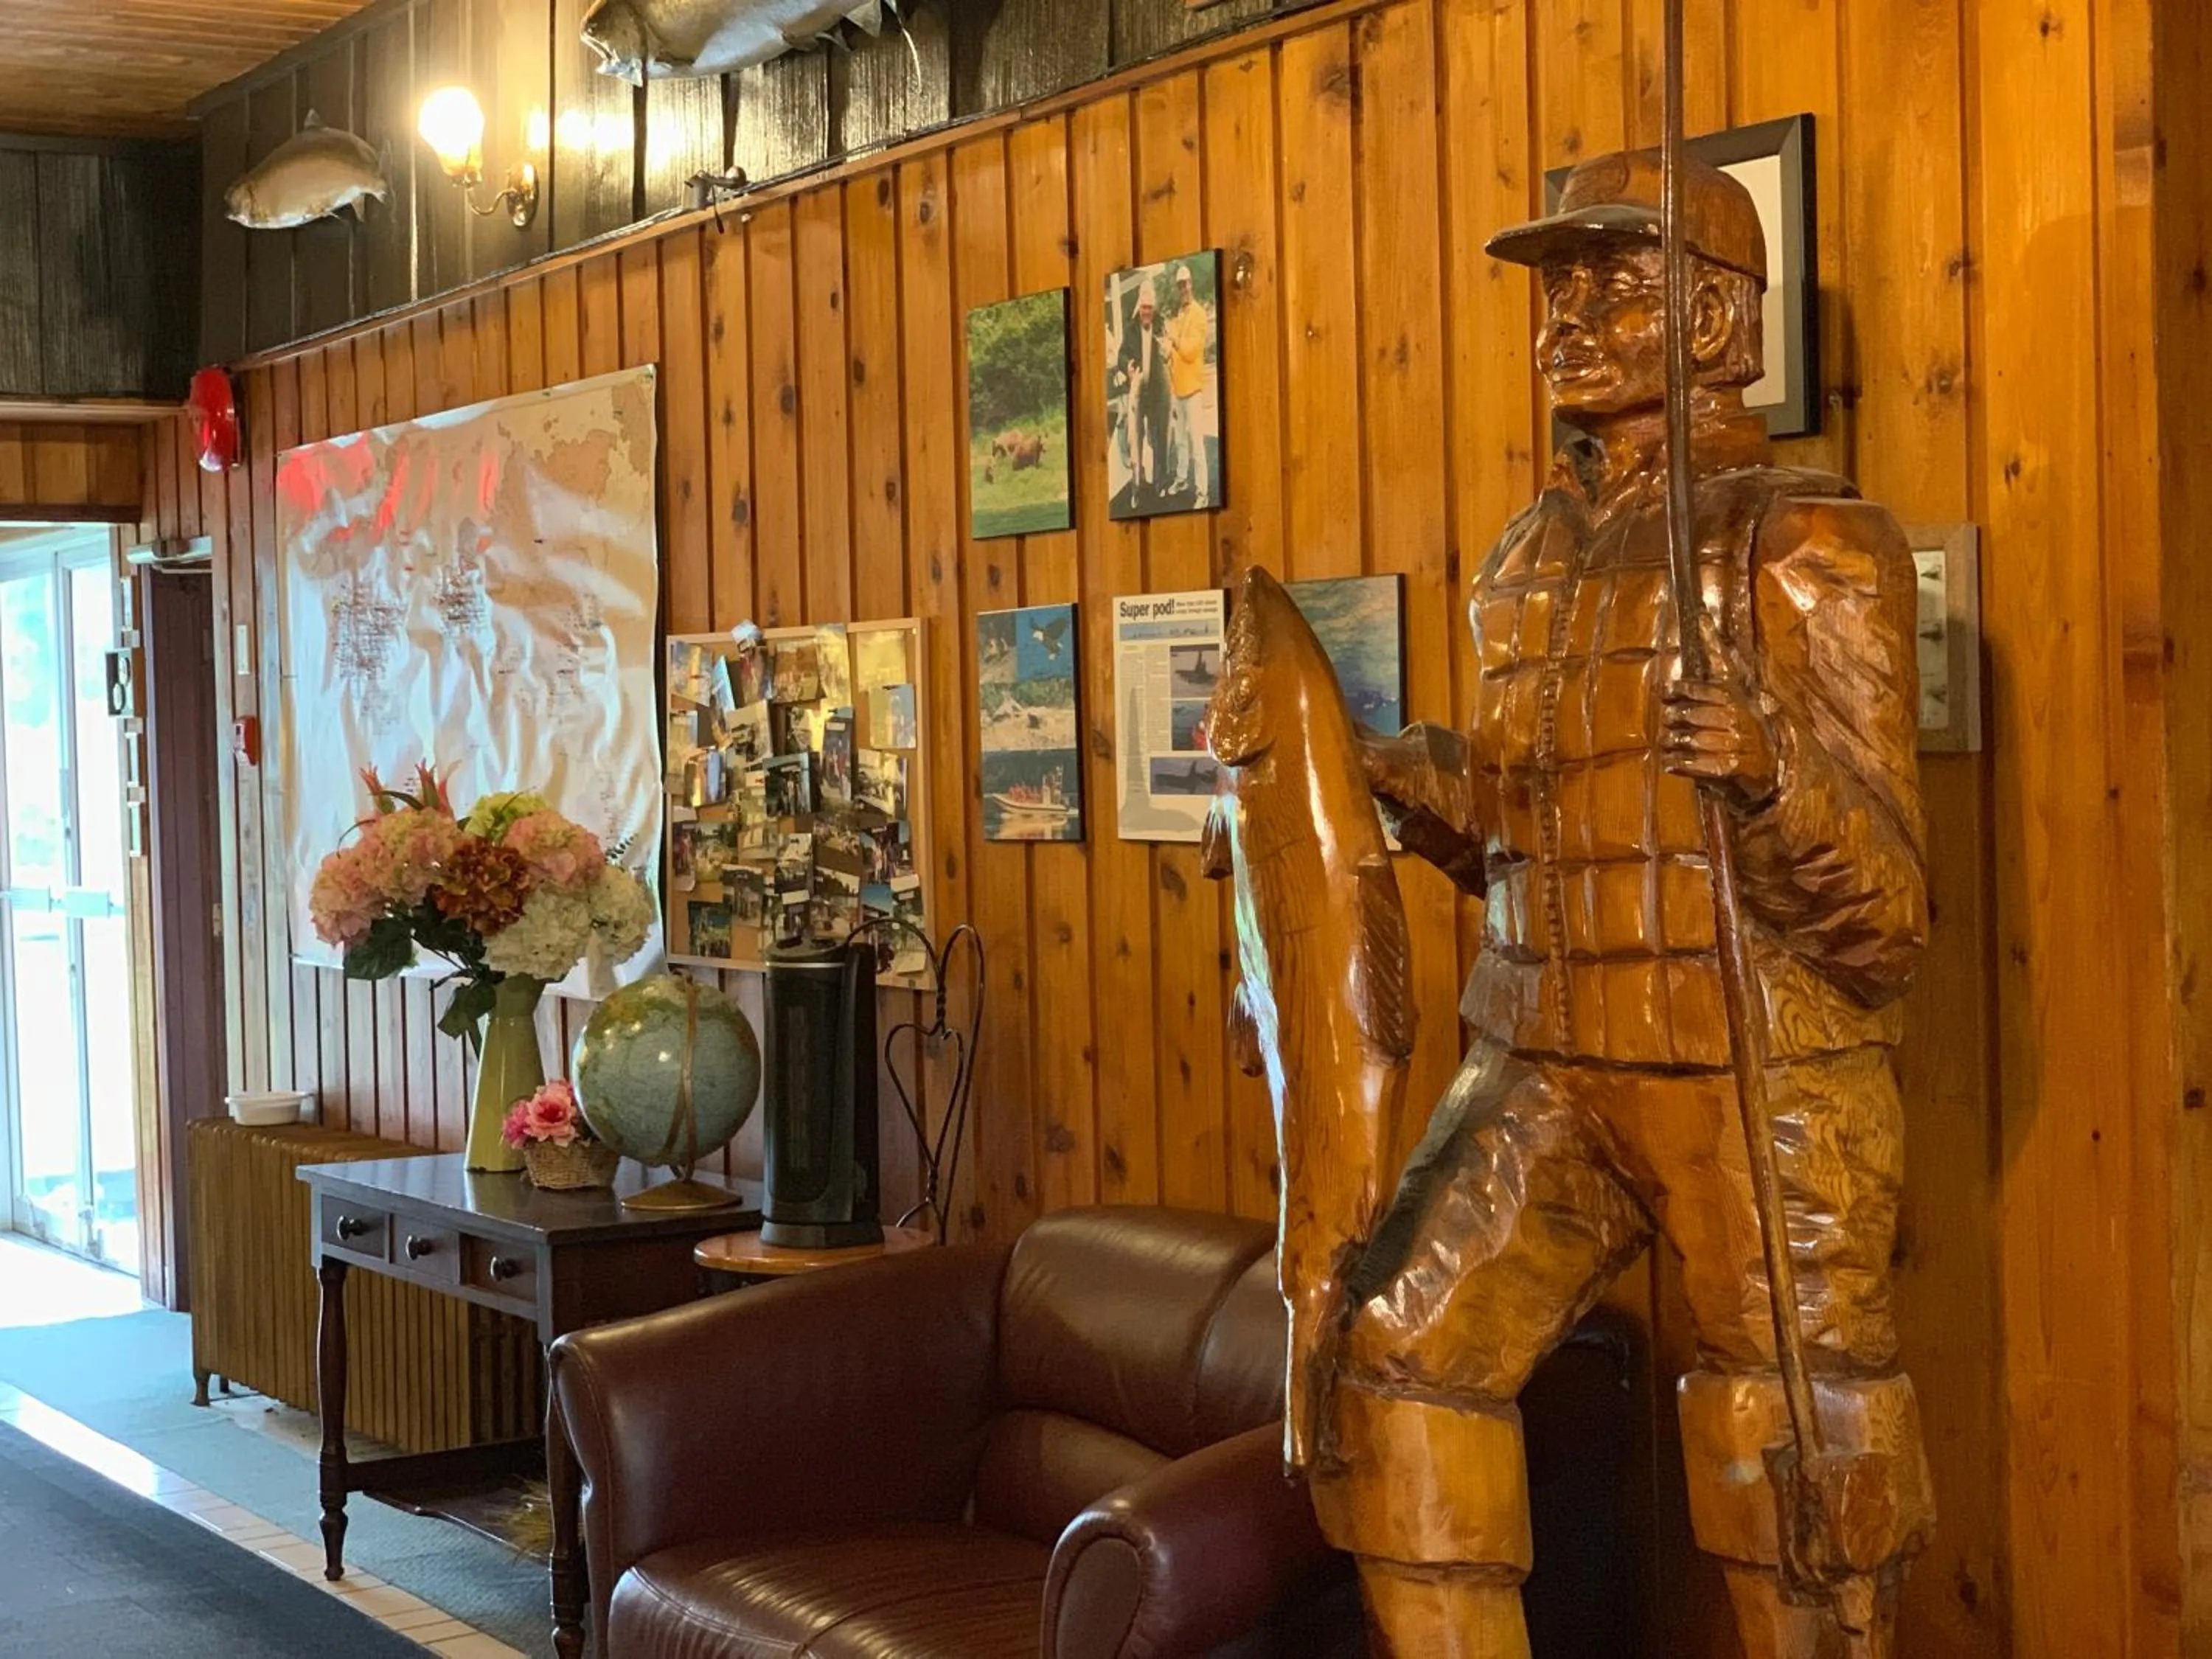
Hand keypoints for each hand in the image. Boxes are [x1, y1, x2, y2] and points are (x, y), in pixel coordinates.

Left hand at [1663, 635, 1781, 809]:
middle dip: (1675, 718)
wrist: (1767, 763)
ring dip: (1673, 742)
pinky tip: (1669, 762)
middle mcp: (1736, 719)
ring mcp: (1735, 744)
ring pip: (1694, 740)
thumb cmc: (1741, 717)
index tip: (1666, 692)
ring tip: (1665, 742)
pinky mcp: (1731, 767)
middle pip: (1695, 716)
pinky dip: (1679, 764)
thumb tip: (1702, 615)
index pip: (1707, 690)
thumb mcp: (1733, 685)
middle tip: (1666, 720)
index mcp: (1735, 697)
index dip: (1684, 691)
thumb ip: (1717, 654)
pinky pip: (1698, 765)